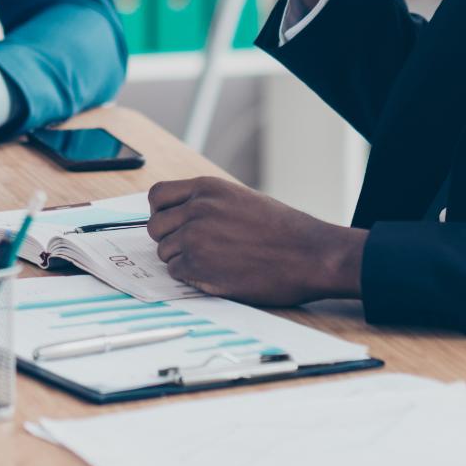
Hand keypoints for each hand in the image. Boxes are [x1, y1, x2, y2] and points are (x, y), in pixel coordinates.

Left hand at [146, 176, 366, 304]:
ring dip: (181, 260)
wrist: (310, 254)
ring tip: (211, 262)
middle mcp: (196, 209)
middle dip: (169, 239)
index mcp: (207, 188)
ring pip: (164, 252)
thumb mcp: (241, 198)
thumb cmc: (284, 229)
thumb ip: (208, 203)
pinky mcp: (199, 267)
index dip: (161, 212)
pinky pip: (176, 273)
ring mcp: (195, 238)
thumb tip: (181, 215)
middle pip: (155, 227)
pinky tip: (215, 274)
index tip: (171, 223)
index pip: (157, 196)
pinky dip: (190, 277)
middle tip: (191, 248)